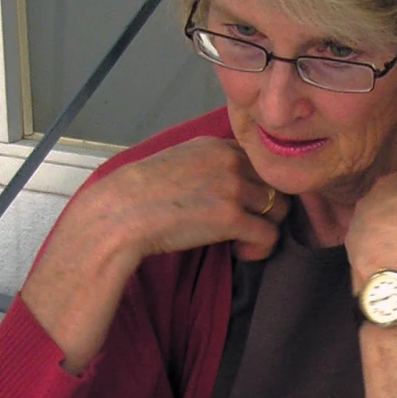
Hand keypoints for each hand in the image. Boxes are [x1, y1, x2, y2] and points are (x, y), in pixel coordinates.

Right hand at [22, 136, 285, 370]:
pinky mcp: (230, 217)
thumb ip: (206, 165)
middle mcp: (228, 159)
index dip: (259, 187)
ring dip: (265, 228)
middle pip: (275, 184)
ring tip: (241, 241)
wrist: (118, 216)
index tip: (246, 205)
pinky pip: (269, 235)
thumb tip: (230, 181)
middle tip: (246, 226)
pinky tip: (240, 253)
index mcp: (215, 145)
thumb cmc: (139, 197)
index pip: (260, 162)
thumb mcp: (176, 163)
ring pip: (278, 210)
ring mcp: (231, 187)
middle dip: (266, 208)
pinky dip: (260, 249)